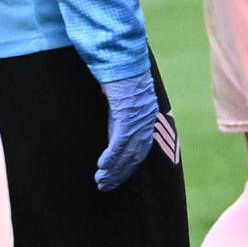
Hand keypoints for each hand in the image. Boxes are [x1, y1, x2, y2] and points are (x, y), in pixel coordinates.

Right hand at [91, 67, 160, 189]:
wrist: (123, 59)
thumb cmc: (120, 75)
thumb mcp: (122, 98)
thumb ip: (120, 113)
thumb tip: (112, 123)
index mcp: (145, 118)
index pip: (139, 148)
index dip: (128, 165)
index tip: (117, 178)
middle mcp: (145, 120)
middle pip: (135, 155)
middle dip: (121, 173)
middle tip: (106, 187)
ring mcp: (139, 118)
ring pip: (128, 152)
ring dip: (115, 170)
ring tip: (101, 182)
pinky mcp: (128, 114)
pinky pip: (121, 140)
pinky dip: (113, 156)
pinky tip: (103, 167)